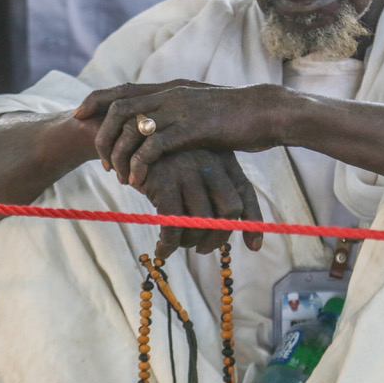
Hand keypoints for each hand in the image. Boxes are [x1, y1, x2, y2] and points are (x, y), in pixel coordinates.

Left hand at [76, 81, 279, 187]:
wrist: (269, 112)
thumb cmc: (240, 116)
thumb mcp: (204, 109)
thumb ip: (183, 113)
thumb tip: (168, 125)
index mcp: (172, 89)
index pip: (123, 89)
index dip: (96, 100)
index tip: (79, 114)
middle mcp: (171, 95)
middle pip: (118, 108)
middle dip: (102, 135)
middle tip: (102, 162)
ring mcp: (180, 111)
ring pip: (131, 128)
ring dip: (118, 154)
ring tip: (120, 176)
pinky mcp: (192, 130)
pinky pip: (153, 147)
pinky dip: (139, 165)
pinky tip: (139, 181)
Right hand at [135, 148, 263, 258]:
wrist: (129, 132)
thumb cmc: (166, 156)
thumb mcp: (196, 163)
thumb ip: (216, 189)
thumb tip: (246, 237)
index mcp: (222, 158)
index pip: (245, 194)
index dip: (253, 222)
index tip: (254, 246)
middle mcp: (210, 164)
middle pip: (229, 212)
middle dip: (218, 238)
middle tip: (202, 248)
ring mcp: (188, 172)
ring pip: (202, 222)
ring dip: (190, 242)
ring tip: (178, 244)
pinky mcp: (163, 182)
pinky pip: (173, 224)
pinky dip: (169, 244)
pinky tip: (162, 250)